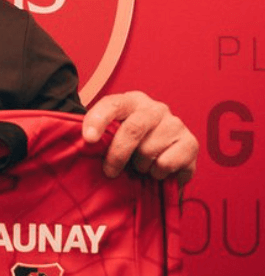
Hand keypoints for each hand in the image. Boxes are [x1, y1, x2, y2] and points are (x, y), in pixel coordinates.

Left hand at [82, 91, 197, 185]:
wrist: (164, 159)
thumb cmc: (130, 146)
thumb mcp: (112, 136)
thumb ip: (99, 136)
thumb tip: (85, 144)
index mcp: (131, 101)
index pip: (112, 104)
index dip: (98, 121)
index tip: (88, 139)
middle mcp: (155, 108)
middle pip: (133, 129)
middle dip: (117, 154)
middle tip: (109, 172)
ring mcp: (175, 124)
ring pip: (148, 151)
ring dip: (140, 166)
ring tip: (141, 164)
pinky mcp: (191, 143)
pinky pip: (166, 164)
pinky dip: (157, 173)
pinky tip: (157, 168)